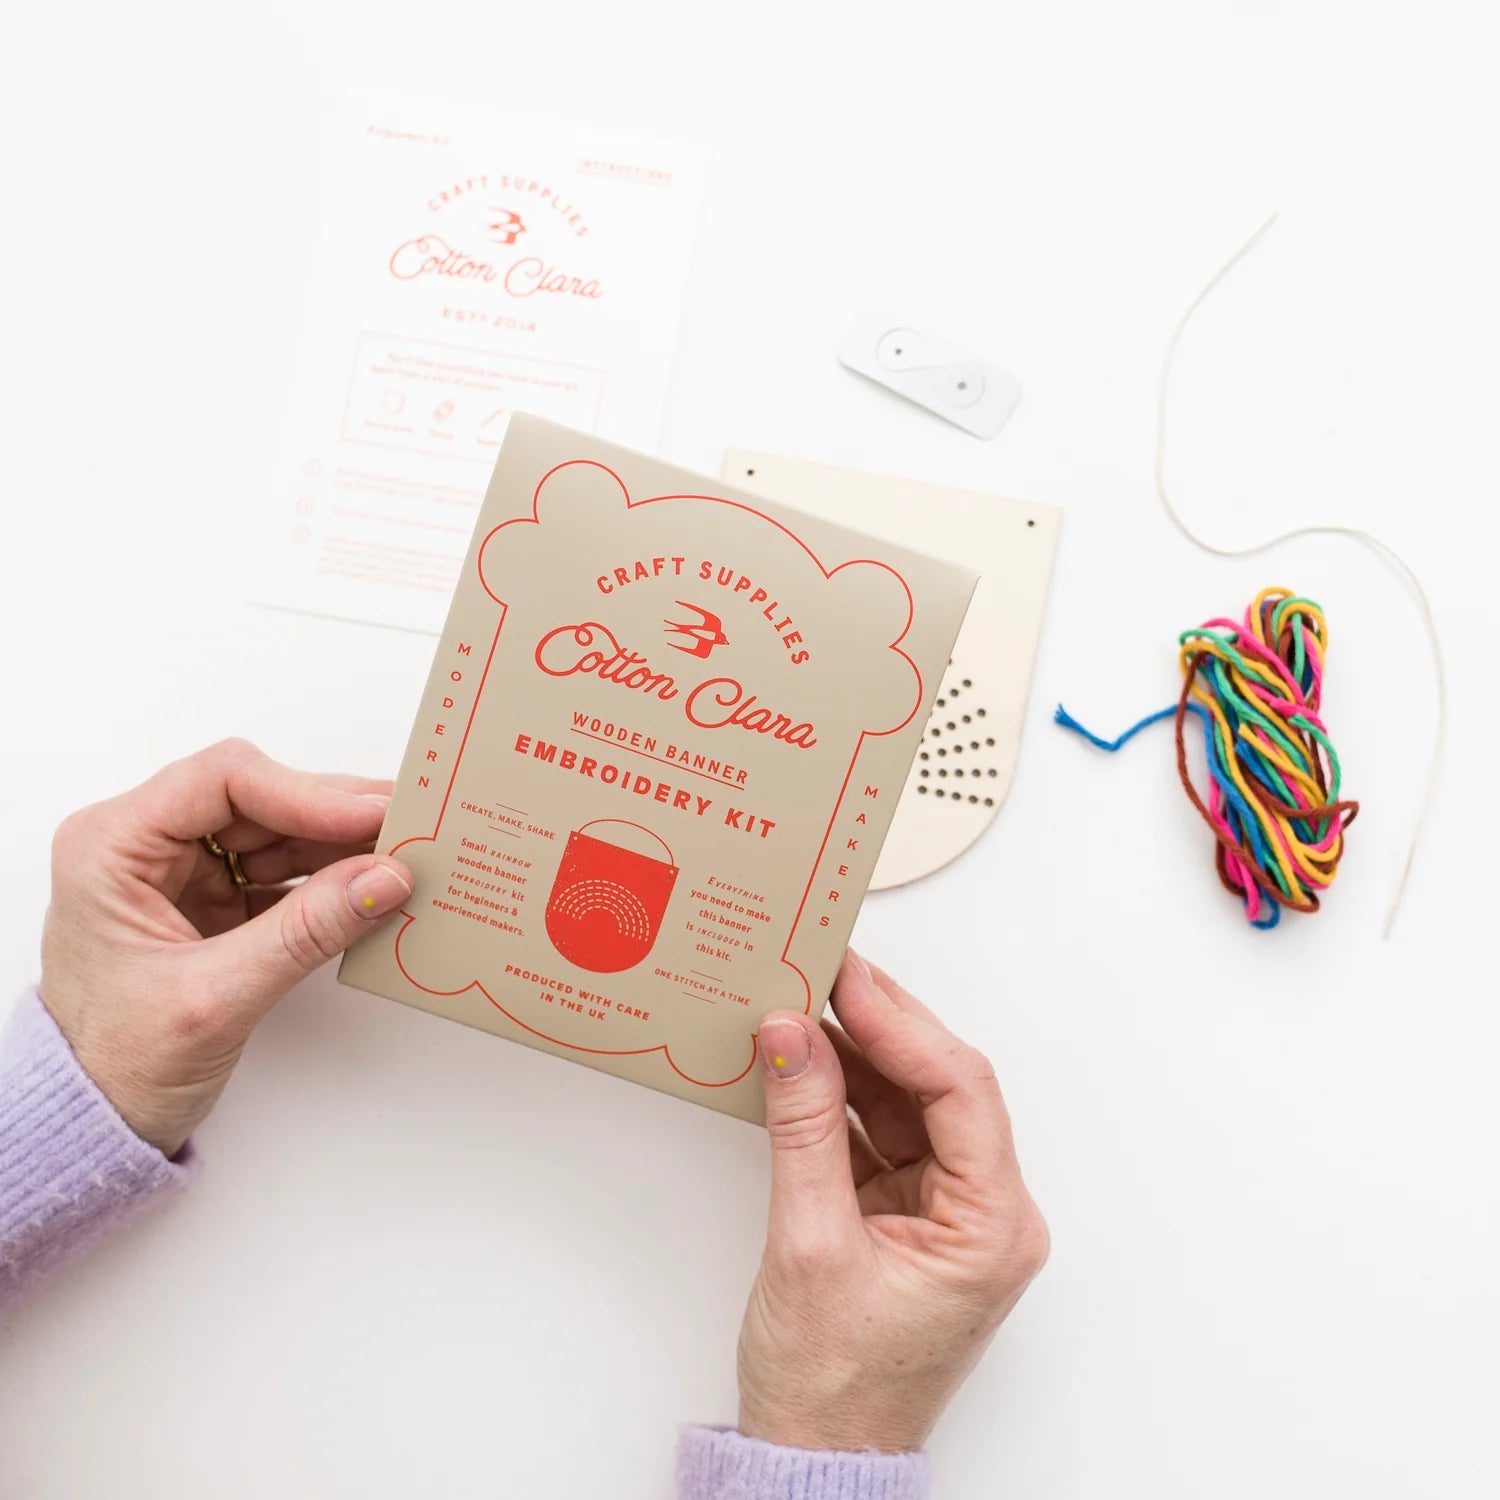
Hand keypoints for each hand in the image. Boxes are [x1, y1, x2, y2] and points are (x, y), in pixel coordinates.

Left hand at [39, 738, 412, 1157]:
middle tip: (411, 826)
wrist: (94, 1120)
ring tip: (405, 855)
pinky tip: (374, 885)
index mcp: (112, 846)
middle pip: (261, 798)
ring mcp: (182, 869)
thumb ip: (305, 932)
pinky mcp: (215, 897)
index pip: (223, 781)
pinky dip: (333, 878)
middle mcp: (145, 843)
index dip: (306, 793)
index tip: (371, 818)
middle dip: (337, 815)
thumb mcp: (217, 997)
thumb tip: (384, 878)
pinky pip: (285, 868)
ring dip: (343, 845)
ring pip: (280, 829)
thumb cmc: (114, 1063)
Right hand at [737, 952, 1047, 1452]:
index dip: (903, 1026)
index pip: (961, 1092)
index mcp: (992, 1227)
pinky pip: (878, 1132)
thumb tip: (791, 1036)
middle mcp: (984, 1212)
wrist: (813, 1456)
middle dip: (881, 1026)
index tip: (848, 980)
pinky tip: (802, 1062)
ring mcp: (946, 1211)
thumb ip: (803, 1129)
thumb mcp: (810, 1244)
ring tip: (803, 1003)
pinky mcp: (907, 1214)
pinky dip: (838, 1097)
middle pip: (941, 1086)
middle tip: (826, 969)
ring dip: (854, 1055)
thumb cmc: (832, 1386)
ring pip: (908, 1102)